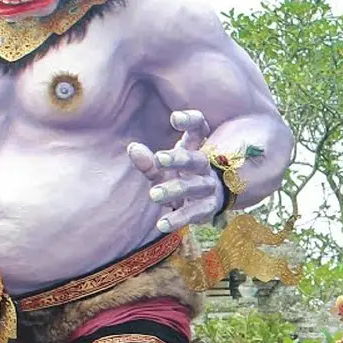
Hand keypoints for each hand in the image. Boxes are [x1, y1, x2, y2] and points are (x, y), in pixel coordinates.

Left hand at [128, 109, 223, 232]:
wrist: (207, 200)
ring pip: (195, 187)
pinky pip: (195, 213)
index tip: (174, 118)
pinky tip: (161, 224)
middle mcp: (204, 166)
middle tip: (159, 159)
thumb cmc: (179, 177)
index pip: (199, 128)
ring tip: (153, 195)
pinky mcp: (209, 208)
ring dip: (175, 189)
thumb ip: (148, 161)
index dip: (190, 121)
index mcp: (195, 148)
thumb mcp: (162, 168)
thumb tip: (132, 148)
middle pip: (195, 159)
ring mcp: (209, 187)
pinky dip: (178, 219)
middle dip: (178, 159)